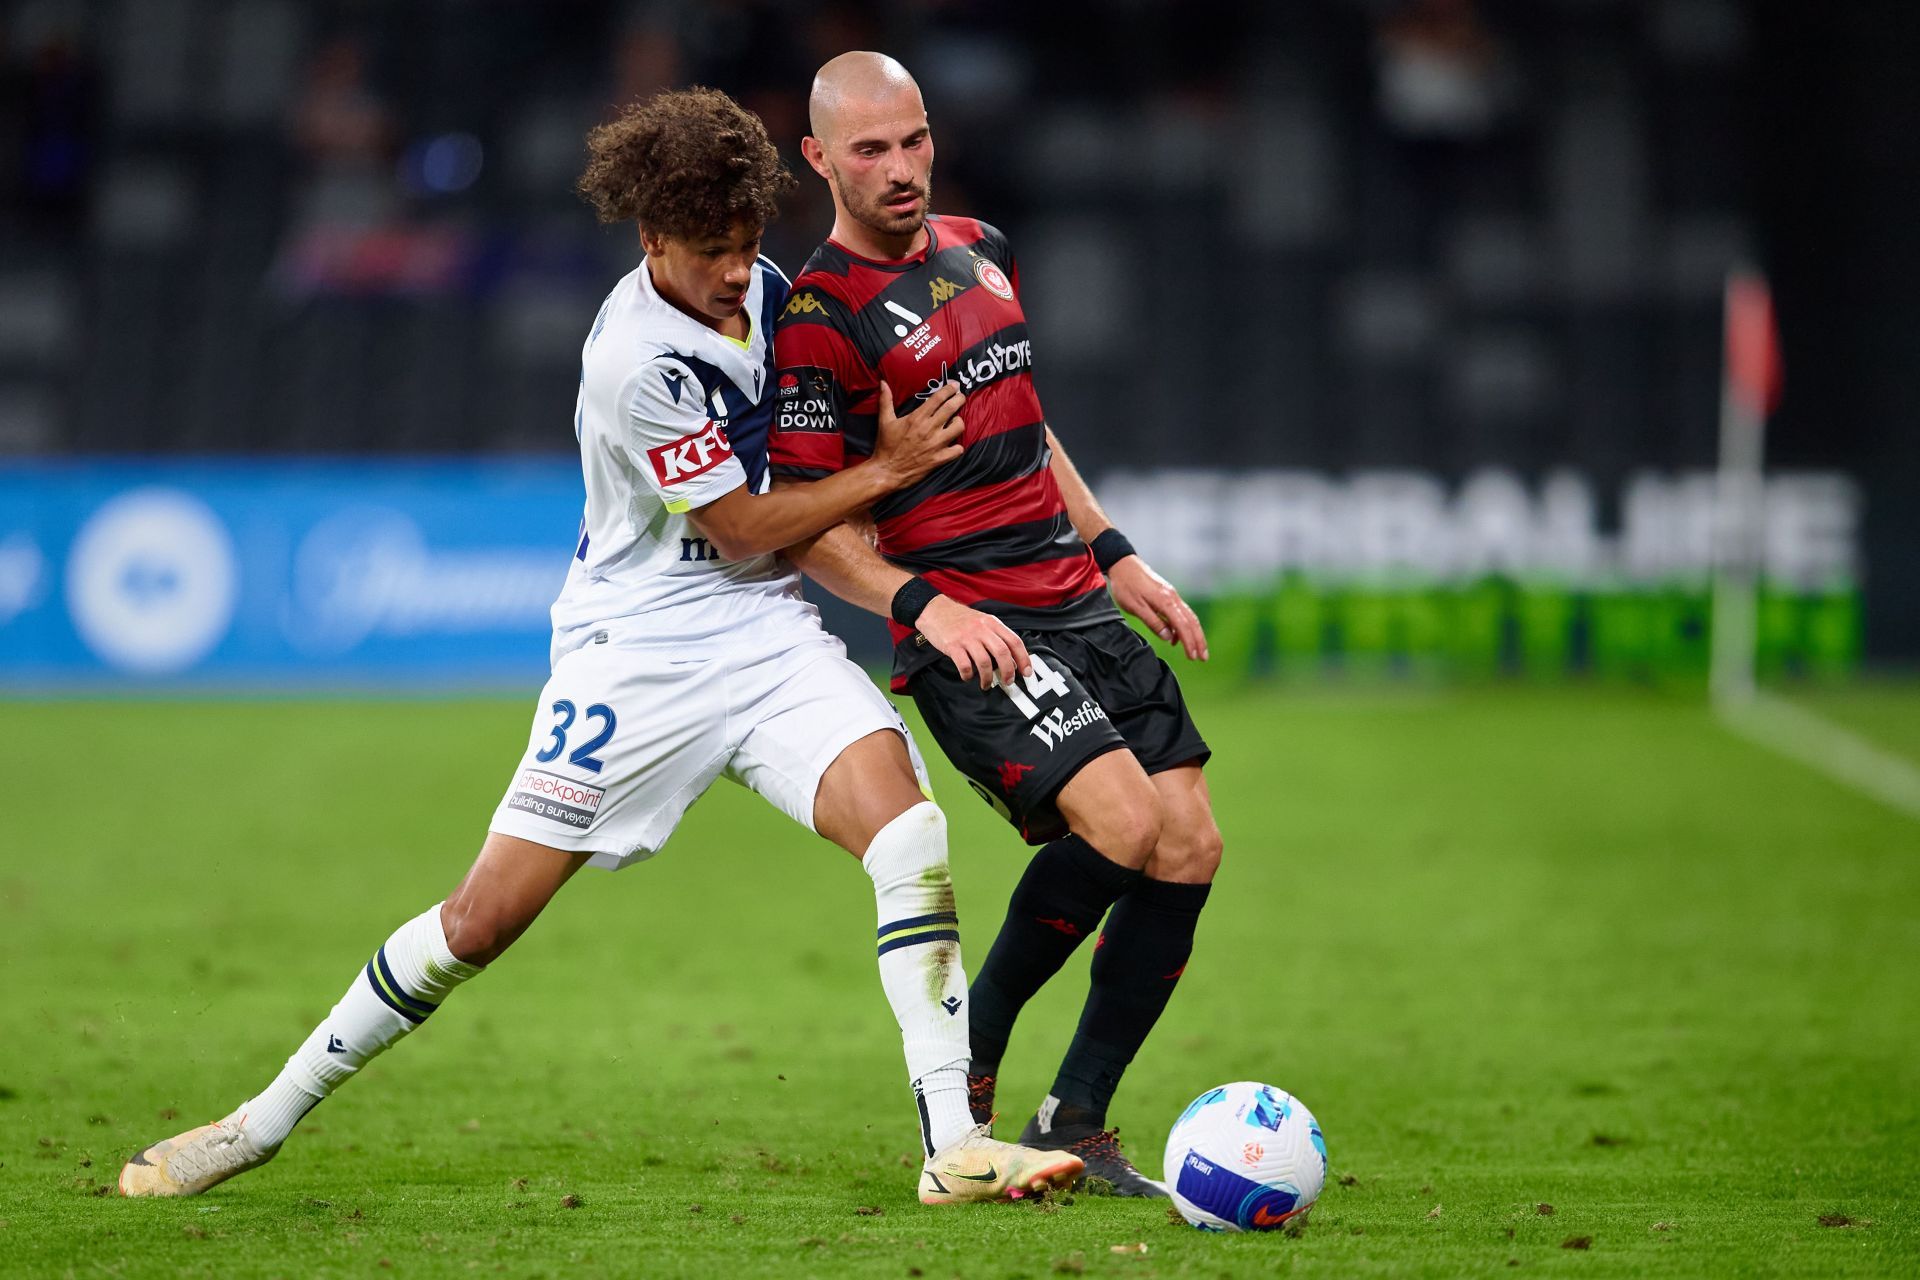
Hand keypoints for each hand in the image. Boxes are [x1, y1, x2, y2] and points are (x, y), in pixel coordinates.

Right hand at [870, 381, 964, 486]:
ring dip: (959, 422)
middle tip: (961, 397)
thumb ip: (886, 400)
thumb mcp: (884, 421)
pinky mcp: (939, 459)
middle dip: (960, 398)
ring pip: (959, 427)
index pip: (938, 398)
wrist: (887, 471)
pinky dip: (957, 446)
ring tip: (955, 421)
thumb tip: (883, 382)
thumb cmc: (886, 445)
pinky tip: (953, 444)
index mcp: (917, 418)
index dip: (949, 389)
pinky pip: (958, 450)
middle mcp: (929, 429)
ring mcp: (936, 444)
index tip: (954, 385)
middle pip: (952, 408)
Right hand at [915, 596, 1031, 688]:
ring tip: (986, 684)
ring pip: (984, 662)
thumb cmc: (959, 619)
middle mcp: (981, 629)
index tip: (1027, 672)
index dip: (1023, 659)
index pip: (1014, 641)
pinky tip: (968, 677)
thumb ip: (995, 636)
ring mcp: (967, 637)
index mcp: (992, 623)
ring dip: (988, 678)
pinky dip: (968, 675)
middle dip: (1008, 671)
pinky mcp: (952, 645)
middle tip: (1008, 682)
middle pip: (1002, 653)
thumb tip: (1011, 658)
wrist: (935, 610)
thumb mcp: (982, 621)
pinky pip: (964, 666)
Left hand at [1107, 555, 1207, 660]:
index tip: (1194, 657)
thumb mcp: (1135, 607)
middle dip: (1199, 640)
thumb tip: (1168, 637)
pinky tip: (1176, 638)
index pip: (1183, 626)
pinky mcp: (1168, 595)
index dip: (1190, 643)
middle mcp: (1173, 598)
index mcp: (1166, 601)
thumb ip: (1153, 622)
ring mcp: (1172, 595)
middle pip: (1192, 622)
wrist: (1124, 564)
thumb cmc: (1126, 586)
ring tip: (1196, 651)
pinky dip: (1183, 627)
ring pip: (1189, 617)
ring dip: (1194, 634)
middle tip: (1203, 658)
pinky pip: (1180, 613)